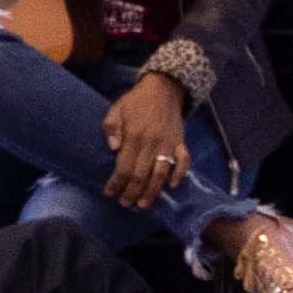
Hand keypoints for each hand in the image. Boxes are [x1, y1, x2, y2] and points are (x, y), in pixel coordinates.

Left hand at [101, 74, 192, 209]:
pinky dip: (180, 174)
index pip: (124, 167)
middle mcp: (152, 143)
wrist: (163, 88)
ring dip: (152, 191)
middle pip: (141, 175)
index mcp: (134, 136)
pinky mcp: (181, 142)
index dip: (116, 183)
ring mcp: (168, 144)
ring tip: (143, 204)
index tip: (109, 193)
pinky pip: (183, 161)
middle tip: (125, 203)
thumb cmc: (136, 102)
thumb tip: (113, 149)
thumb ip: (111, 128)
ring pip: (161, 173)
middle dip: (132, 192)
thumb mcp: (116, 109)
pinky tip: (172, 186)